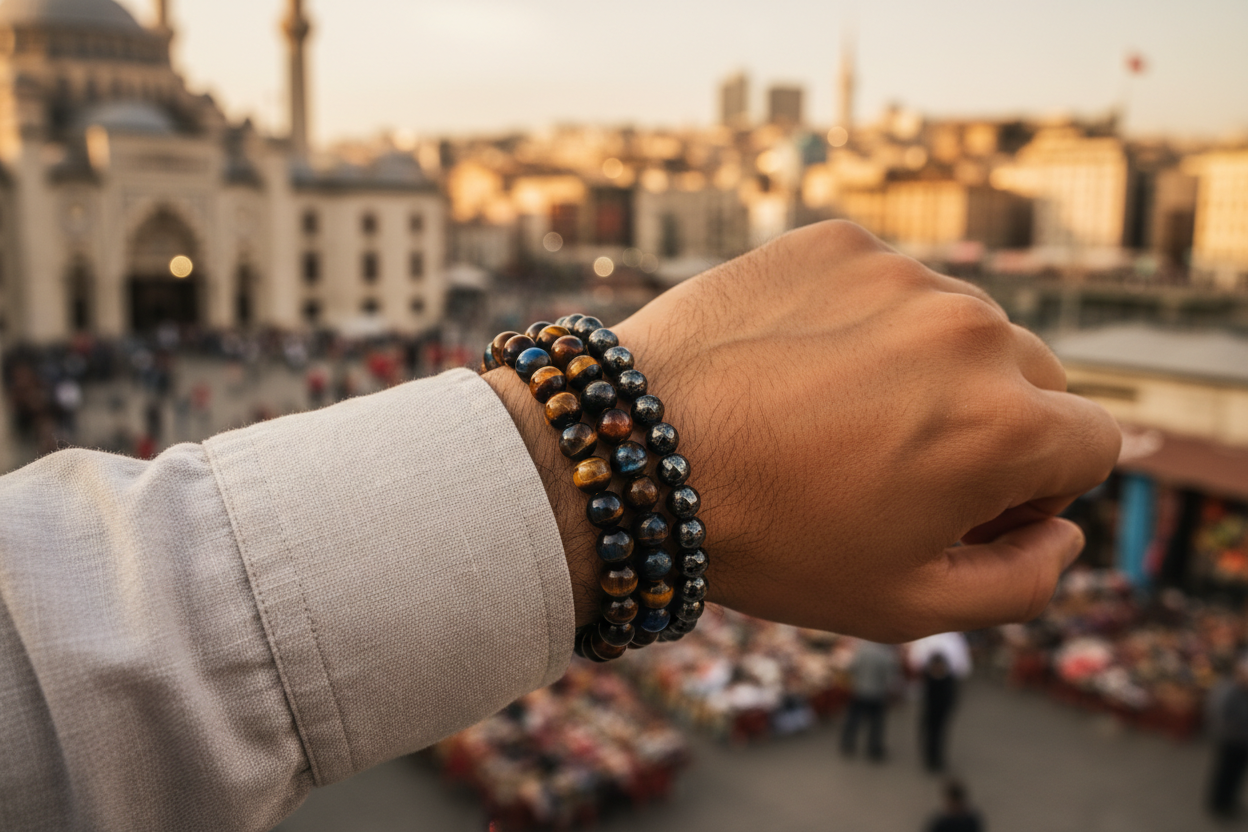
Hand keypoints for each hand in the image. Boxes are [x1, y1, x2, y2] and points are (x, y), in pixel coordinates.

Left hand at [490, 221, 1120, 641]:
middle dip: (991, 424)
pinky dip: (864, 323)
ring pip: (959, 325)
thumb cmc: (769, 541)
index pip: (1091, 445)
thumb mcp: (906, 606)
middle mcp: (970, 331)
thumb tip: (1065, 532)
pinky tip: (801, 368)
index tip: (965, 505)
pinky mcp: (835, 243)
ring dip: (927, 368)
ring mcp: (900, 276)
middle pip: (1034, 378)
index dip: (1037, 490)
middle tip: (898, 467)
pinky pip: (886, 285)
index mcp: (1005, 425)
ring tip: (837, 416)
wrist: (633, 458)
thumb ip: (1023, 583)